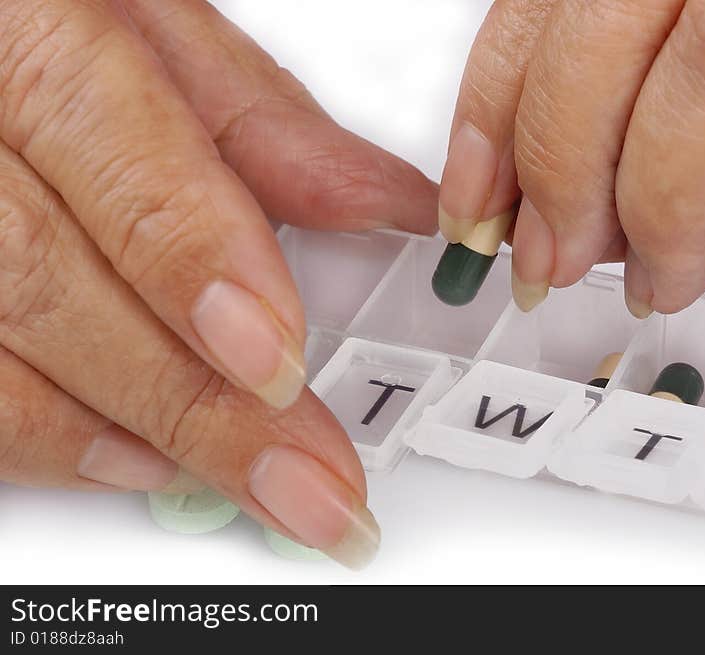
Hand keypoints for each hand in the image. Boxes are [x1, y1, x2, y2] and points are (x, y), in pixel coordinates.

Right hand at [0, 0, 436, 567]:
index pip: (111, 154)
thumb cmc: (50, 24)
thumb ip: (262, 124)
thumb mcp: (157, 31)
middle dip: (193, 398)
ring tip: (245, 479)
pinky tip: (138, 458)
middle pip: (53, 280)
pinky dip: (52, 441)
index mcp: (25, 34)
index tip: (280, 361)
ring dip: (131, 432)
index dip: (198, 265)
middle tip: (304, 475)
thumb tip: (384, 205)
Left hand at [440, 0, 704, 314]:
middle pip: (595, 73)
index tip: (470, 203)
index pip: (540, 3)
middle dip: (557, 189)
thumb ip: (629, 68)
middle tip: (545, 261)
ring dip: (662, 231)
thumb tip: (534, 185)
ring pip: (695, 138)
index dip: (490, 118)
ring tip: (660, 271)